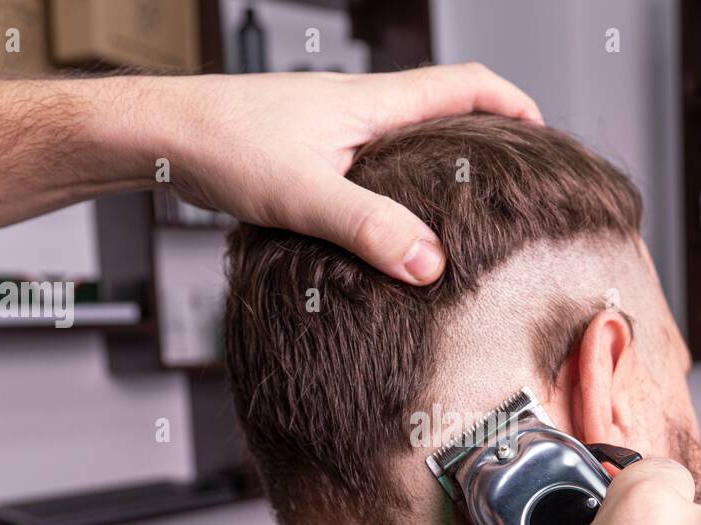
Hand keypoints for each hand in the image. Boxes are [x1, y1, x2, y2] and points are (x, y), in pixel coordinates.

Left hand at [141, 64, 542, 283]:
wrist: (157, 135)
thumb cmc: (222, 145)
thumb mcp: (305, 194)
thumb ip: (369, 229)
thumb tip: (431, 264)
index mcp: (370, 104)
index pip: (464, 85)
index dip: (513, 104)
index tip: (543, 135)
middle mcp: (355, 108)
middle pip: (441, 108)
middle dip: (484, 136)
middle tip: (510, 179)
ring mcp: (329, 128)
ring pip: (401, 139)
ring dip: (436, 163)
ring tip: (459, 210)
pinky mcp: (304, 152)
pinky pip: (367, 163)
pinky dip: (393, 186)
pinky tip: (383, 226)